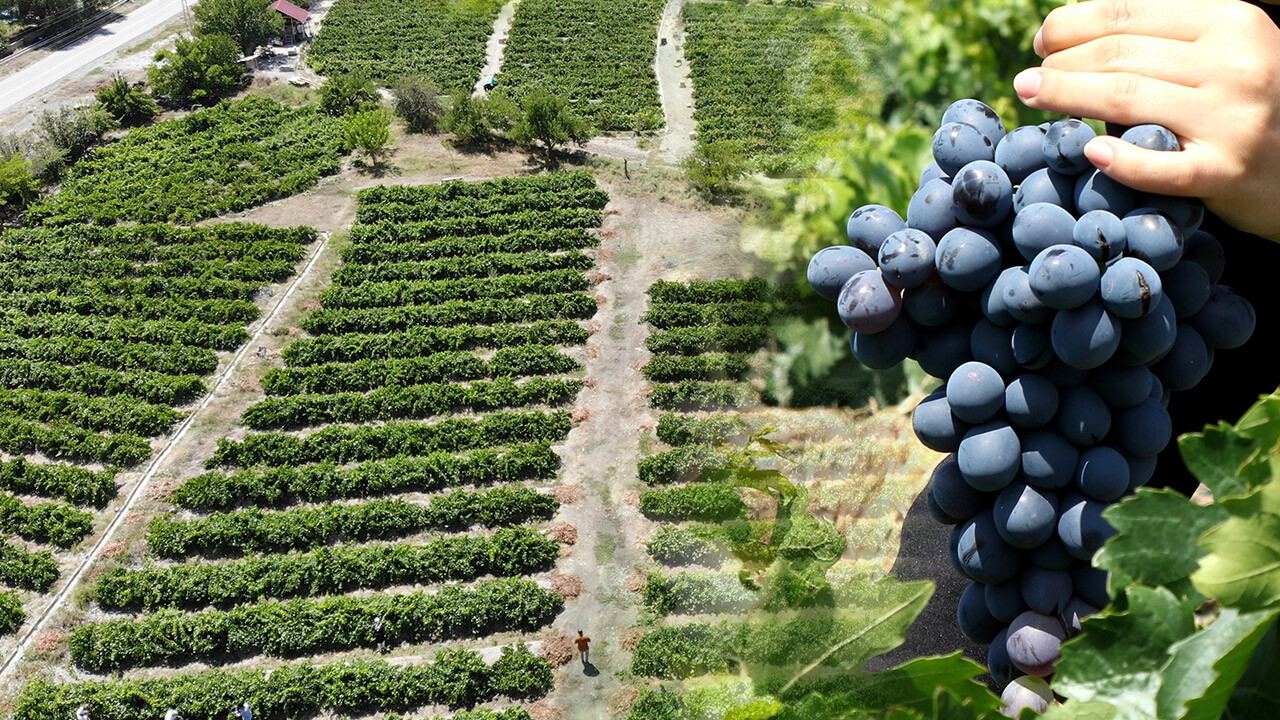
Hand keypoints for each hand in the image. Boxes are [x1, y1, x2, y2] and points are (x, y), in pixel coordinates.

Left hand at [1013, 0, 1279, 240]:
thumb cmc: (1254, 102)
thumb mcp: (1226, 50)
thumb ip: (1167, 37)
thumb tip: (1079, 29)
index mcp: (1229, 21)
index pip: (1127, 13)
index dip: (1070, 24)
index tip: (1042, 41)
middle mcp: (1234, 63)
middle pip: (1118, 55)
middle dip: (1060, 64)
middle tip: (1027, 79)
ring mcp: (1231, 119)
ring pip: (1126, 98)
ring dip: (1066, 96)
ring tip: (1030, 96)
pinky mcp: (1225, 171)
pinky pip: (1160, 166)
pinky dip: (1120, 160)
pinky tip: (1090, 153)